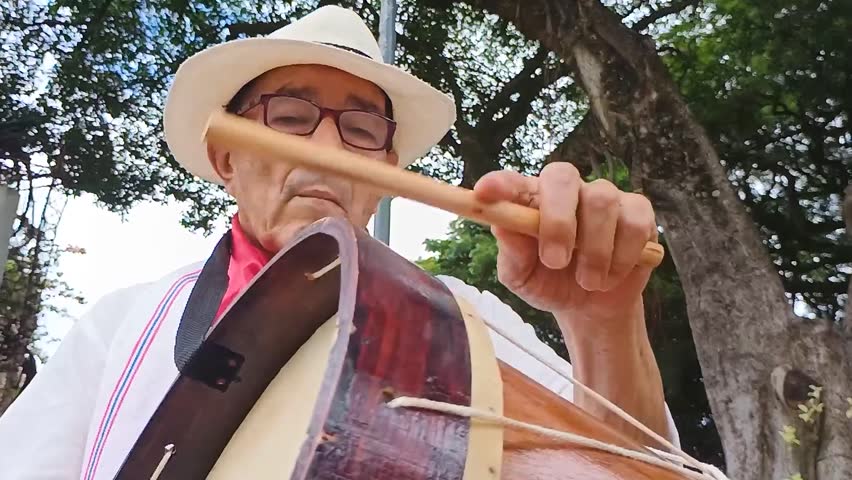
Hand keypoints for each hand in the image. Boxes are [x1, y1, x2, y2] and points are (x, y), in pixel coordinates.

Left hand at [473, 163, 658, 324]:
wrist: (592, 308)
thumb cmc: (550, 284)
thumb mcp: (523, 277)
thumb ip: (512, 253)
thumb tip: (502, 226)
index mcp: (531, 201)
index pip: (513, 182)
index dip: (501, 183)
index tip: (484, 193)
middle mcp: (567, 191)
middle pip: (563, 176)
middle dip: (558, 219)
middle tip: (555, 261)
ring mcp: (604, 198)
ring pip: (602, 202)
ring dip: (594, 251)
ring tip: (588, 282)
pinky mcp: (637, 212)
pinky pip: (634, 223)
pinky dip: (622, 256)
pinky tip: (612, 275)